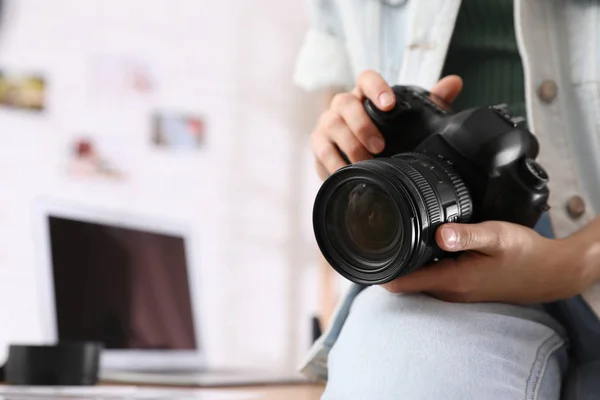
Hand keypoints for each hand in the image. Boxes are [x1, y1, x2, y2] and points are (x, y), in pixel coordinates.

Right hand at [310, 70, 462, 179]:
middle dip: (362, 124)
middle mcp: (342, 105)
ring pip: (331, 127)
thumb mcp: (409, 121)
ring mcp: (327, 124)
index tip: (389, 104)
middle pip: (344, 103)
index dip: (376, 87)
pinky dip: (335, 163)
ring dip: (349, 145)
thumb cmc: (385, 136)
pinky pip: (322, 151)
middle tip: (379, 146)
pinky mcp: (318, 145)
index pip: (365, 79)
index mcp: (364, 95)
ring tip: (366, 162)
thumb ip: (430, 102)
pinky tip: (347, 172)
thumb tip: (454, 83)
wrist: (356, 161)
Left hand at [381, 221, 590, 303]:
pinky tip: (424, 244)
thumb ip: (466, 234)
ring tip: (395, 235)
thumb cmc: (525, 254)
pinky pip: (432, 277)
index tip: (363, 253)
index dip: (377, 271)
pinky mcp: (462, 286)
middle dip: (388, 262)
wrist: (550, 272)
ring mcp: (455, 291)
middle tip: (375, 235)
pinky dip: (422, 263)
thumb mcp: (496, 236)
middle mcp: (449, 291)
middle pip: (403, 281)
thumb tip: (439, 233)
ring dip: (405, 262)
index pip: (401, 284)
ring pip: (417, 279)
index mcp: (451, 281)